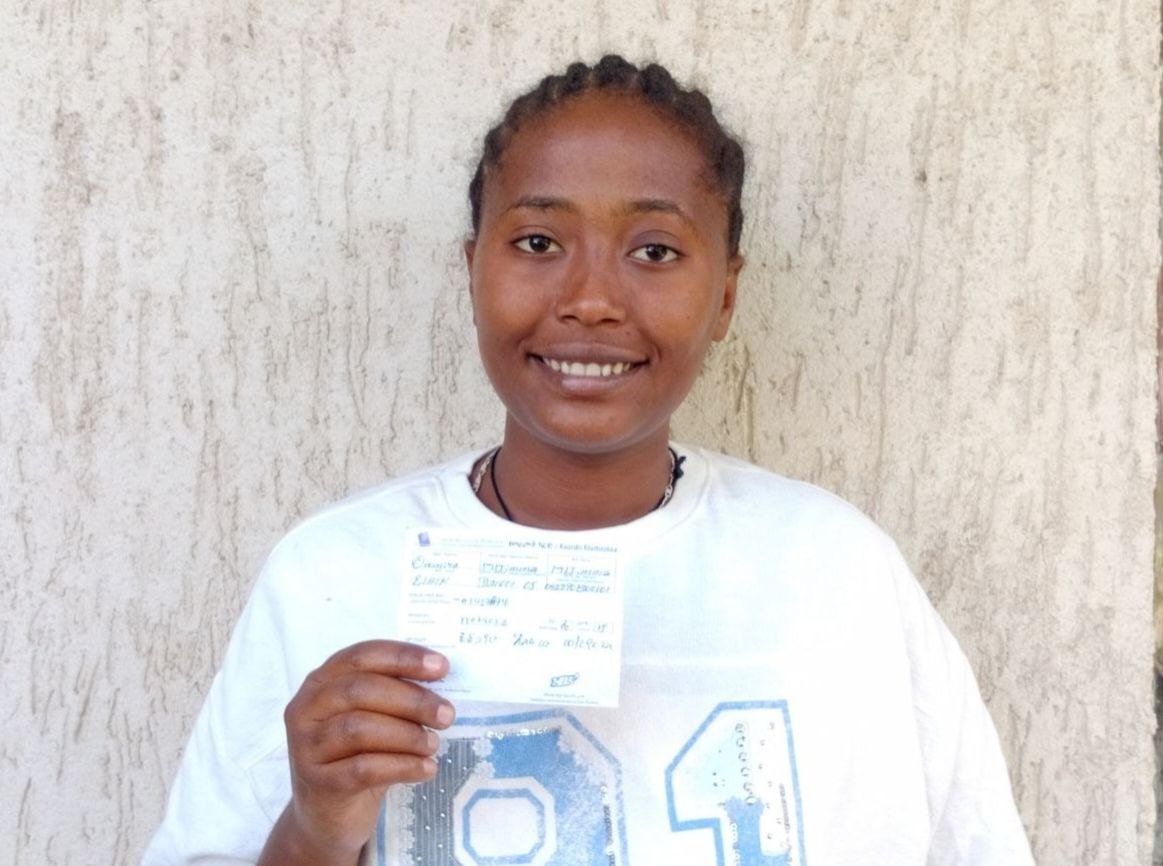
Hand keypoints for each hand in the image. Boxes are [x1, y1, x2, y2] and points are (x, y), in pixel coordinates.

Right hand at [263, 640, 454, 864]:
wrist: (327, 816)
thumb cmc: (357, 756)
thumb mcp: (373, 719)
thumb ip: (395, 695)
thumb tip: (442, 678)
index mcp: (321, 681)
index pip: (362, 656)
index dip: (403, 657)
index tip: (442, 667)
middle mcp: (306, 709)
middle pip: (361, 690)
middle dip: (411, 699)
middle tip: (446, 714)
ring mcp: (306, 746)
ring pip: (360, 729)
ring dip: (407, 735)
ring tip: (434, 745)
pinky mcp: (317, 783)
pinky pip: (363, 768)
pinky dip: (402, 766)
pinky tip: (426, 769)